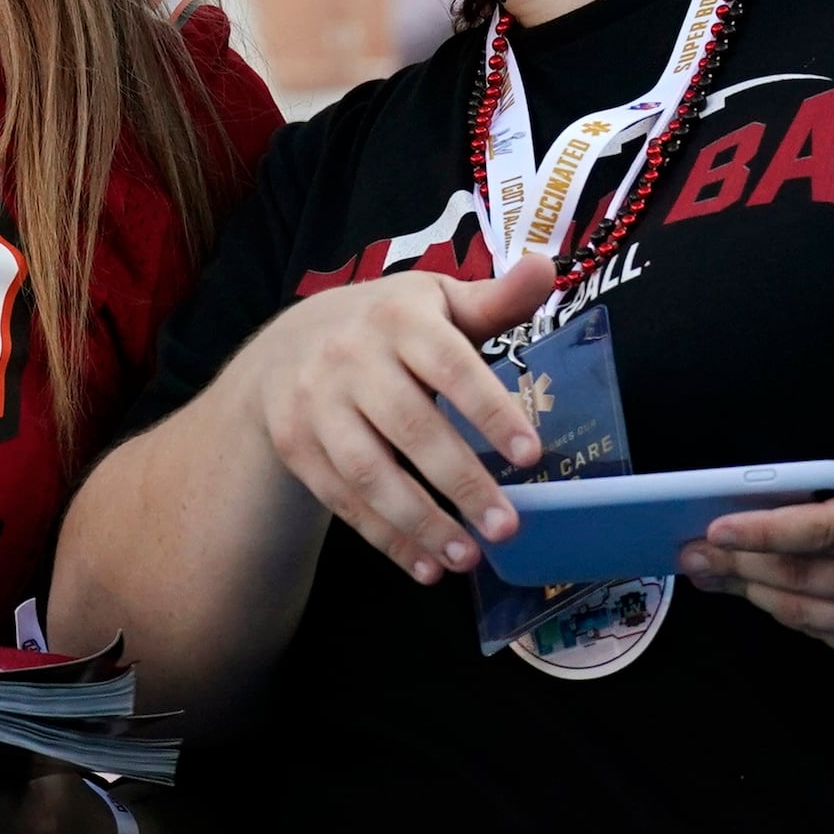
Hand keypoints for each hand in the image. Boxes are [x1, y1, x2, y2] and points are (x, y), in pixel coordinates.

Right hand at [220, 255, 556, 582]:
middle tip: (508, 527)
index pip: (449, 365)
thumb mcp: (437, 303)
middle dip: (460, 481)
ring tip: (468, 560)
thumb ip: (494, 299)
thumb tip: (545, 267)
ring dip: (419, 521)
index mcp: (398, 317)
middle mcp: (350, 356)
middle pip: (409, 426)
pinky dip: (385, 537)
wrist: (288, 345)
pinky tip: (426, 565)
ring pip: (368, 471)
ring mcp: (315, 402)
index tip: (531, 454)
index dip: (489, 410)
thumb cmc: (389, 327)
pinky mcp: (296, 444)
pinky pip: (341, 499)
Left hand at [681, 371, 833, 663]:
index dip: (770, 531)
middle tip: (696, 552)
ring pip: (818, 617)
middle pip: (814, 579)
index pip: (832, 531)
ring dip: (760, 595)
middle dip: (745, 565)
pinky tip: (766, 592)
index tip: (717, 527)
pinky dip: (796, 616)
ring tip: (718, 572)